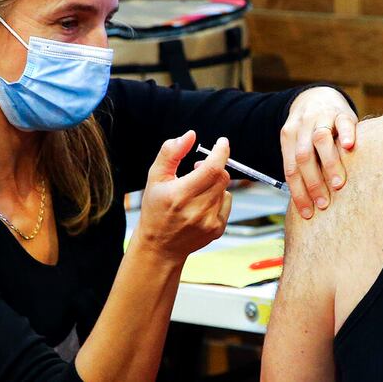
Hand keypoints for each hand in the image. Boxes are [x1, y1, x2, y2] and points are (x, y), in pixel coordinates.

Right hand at [135, 131, 232, 261]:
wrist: (160, 246)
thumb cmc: (155, 209)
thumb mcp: (155, 177)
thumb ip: (171, 153)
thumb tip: (190, 136)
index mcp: (179, 195)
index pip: (211, 168)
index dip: (220, 152)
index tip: (222, 142)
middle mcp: (196, 210)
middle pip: (222, 177)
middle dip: (214, 166)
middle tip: (199, 167)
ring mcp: (208, 222)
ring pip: (225, 188)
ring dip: (214, 183)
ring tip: (196, 189)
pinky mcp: (217, 229)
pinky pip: (227, 202)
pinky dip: (218, 197)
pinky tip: (202, 203)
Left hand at [280, 87, 357, 218]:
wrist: (317, 97)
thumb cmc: (308, 130)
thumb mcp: (297, 144)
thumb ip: (300, 167)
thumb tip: (305, 204)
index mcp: (288, 137)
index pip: (290, 169)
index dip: (298, 193)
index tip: (307, 212)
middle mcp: (302, 127)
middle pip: (303, 156)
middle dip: (313, 183)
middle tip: (324, 203)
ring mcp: (321, 118)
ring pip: (321, 139)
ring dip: (329, 164)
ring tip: (338, 184)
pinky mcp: (341, 112)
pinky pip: (342, 122)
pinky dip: (345, 134)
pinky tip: (349, 147)